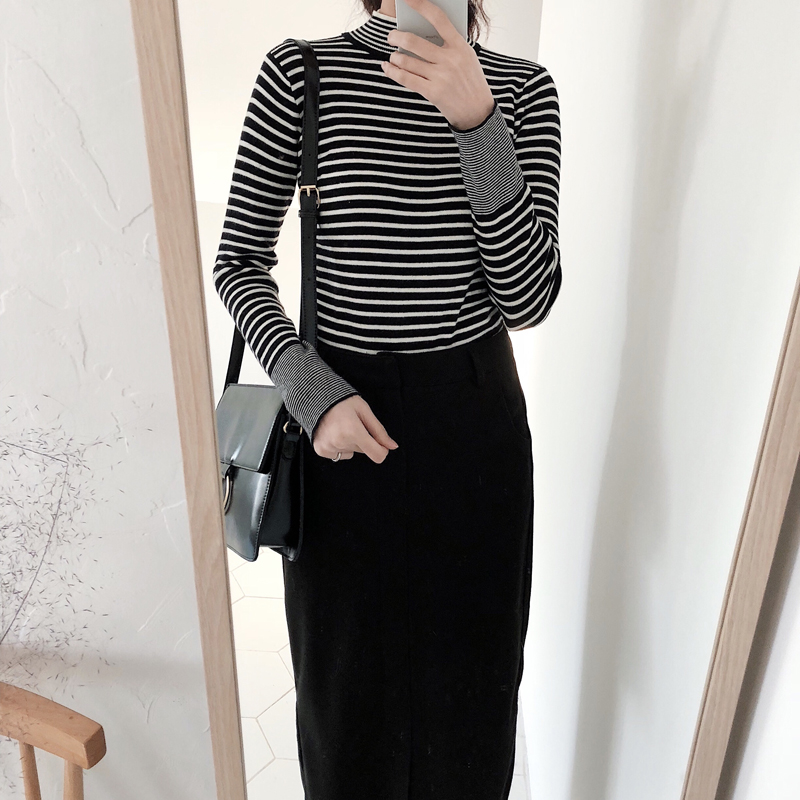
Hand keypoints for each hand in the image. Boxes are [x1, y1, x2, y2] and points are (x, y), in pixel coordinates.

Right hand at [313, 395, 398, 463]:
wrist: (316, 397)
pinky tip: (334, 433)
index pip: (377, 455)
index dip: (382, 450)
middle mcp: (340, 441)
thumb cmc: (342, 401)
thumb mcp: (364, 411)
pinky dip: (339, 446)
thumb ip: (379, 431)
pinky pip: (339, 455)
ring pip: (351, 452)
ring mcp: (329, 447)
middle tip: (353, 424)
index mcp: (353, 431)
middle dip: (363, 440)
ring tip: (341, 427)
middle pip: (364, 451)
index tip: (380, 442)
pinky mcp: (321, 450)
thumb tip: (392, 446)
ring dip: (350, 443)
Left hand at [380, 0, 494, 130]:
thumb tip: (420, 33)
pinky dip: (392, 72)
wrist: (478, 112)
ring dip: (395, 57)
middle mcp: (450, 60)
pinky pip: (406, 79)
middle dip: (396, 37)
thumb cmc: (470, 81)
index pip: (438, 18)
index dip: (420, 5)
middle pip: (414, 41)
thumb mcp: (466, 58)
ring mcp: (441, 77)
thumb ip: (448, 45)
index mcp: (460, 46)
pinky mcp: (433, 93)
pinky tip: (386, 68)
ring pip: (407, 61)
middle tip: (391, 37)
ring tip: (392, 56)